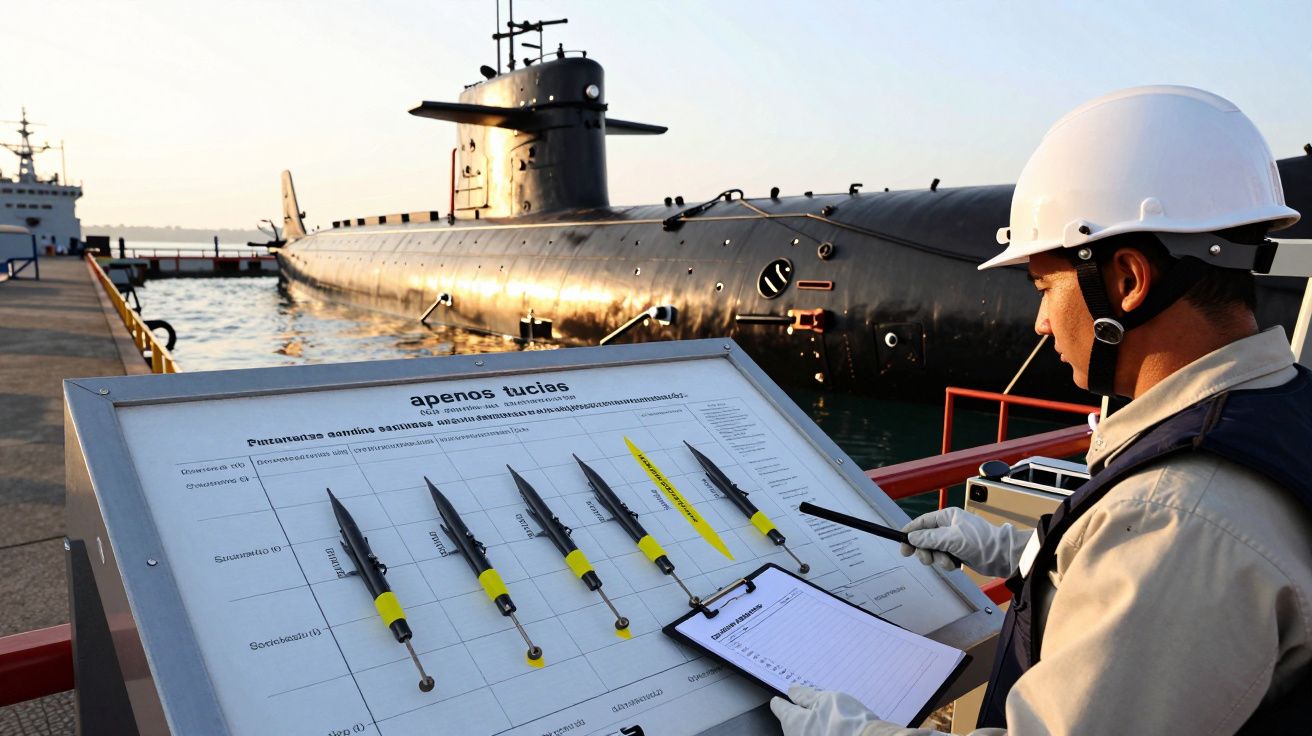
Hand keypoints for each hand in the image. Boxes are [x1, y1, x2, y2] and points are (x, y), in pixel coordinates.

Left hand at [770, 685, 880, 735]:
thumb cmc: (846, 722)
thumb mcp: (825, 699)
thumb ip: (805, 695)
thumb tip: (792, 691)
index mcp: (792, 722)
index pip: (779, 708)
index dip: (782, 699)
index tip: (784, 696)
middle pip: (793, 722)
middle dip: (802, 712)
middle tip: (818, 702)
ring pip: (807, 731)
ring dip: (815, 723)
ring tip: (834, 715)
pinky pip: (818, 735)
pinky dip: (824, 731)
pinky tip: (838, 726)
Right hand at [900, 507, 1029, 577]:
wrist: (1003, 556)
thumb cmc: (982, 541)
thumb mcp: (952, 538)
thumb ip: (929, 538)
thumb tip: (911, 537)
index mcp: (947, 517)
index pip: (922, 523)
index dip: (910, 533)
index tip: (902, 544)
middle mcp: (949, 527)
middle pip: (925, 539)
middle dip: (925, 550)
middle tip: (927, 559)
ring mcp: (954, 540)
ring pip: (934, 551)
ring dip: (938, 559)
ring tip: (948, 562)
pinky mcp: (959, 553)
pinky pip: (943, 559)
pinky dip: (946, 563)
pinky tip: (955, 564)